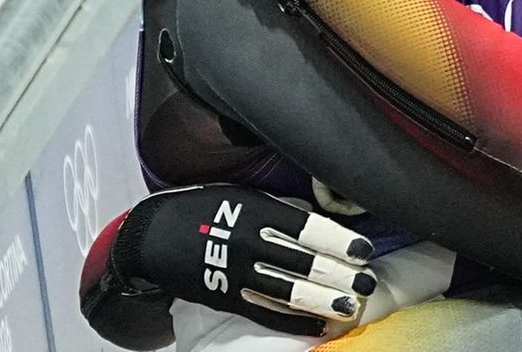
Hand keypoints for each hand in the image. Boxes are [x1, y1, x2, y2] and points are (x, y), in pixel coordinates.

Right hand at [104, 185, 374, 336]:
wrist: (153, 236)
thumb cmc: (206, 208)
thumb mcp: (243, 196)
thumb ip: (280, 207)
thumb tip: (321, 216)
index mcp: (256, 212)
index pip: (306, 228)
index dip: (337, 240)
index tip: (363, 250)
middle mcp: (248, 243)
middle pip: (302, 262)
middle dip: (339, 274)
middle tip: (368, 283)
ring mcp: (236, 273)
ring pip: (287, 291)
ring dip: (322, 300)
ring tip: (351, 306)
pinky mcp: (226, 297)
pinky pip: (265, 312)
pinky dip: (293, 320)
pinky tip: (318, 325)